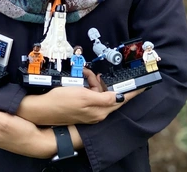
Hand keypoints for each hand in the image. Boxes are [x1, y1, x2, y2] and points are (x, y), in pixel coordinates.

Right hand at [17, 83, 144, 125]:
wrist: (43, 109)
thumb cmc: (62, 101)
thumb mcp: (83, 96)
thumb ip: (103, 97)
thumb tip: (119, 97)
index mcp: (100, 110)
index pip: (121, 100)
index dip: (132, 92)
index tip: (143, 86)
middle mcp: (97, 112)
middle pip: (109, 94)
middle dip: (104, 81)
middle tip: (95, 74)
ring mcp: (90, 111)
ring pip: (99, 92)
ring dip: (93, 81)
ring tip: (84, 74)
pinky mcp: (82, 107)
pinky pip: (91, 94)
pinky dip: (88, 85)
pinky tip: (81, 79)